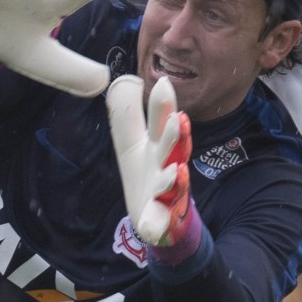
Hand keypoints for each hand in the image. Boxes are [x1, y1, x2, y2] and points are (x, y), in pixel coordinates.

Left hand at [107, 75, 193, 247]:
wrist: (157, 217)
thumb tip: (123, 81)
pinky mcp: (160, 219)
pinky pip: (162, 220)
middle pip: (174, 151)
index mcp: (160, 147)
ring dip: (175, 179)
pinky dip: (160, 220)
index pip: (163, 124)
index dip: (164, 106)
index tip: (164, 84)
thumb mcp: (133, 144)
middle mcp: (168, 167)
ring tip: (176, 171)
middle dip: (177, 137)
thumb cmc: (148, 174)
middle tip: (178, 120)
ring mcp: (168, 195)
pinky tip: (157, 218)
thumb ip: (128, 115)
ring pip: (173, 186)